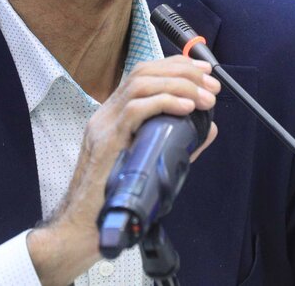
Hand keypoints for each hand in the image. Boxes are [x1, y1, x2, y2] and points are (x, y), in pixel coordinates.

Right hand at [27, 55, 219, 284]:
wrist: (83, 228)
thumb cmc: (116, 200)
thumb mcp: (153, 162)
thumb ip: (179, 142)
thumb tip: (209, 127)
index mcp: (115, 117)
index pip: (144, 74)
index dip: (176, 67)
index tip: (204, 73)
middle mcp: (106, 115)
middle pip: (143, 71)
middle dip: (183, 72)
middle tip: (212, 84)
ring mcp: (104, 125)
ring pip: (141, 84)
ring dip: (180, 85)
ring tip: (205, 98)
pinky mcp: (106, 141)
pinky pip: (136, 109)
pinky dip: (166, 102)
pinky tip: (187, 108)